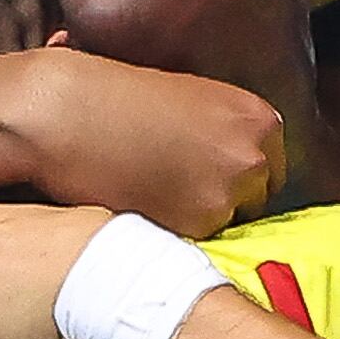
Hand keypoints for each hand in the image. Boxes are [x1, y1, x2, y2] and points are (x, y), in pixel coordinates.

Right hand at [1, 51, 280, 235]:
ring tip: (156, 192)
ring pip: (227, 224)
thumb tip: (242, 170)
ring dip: (199, 217)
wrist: (69, 112)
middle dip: (225, 199)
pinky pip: (198, 239)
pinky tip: (145, 204)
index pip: (270, 168)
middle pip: (257, 201)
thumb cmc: (119, 99)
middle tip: (178, 188)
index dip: (238, 177)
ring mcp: (229, 192)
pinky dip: (175, 229)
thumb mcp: (194, 102)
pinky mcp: (197, 224)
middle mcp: (254, 156)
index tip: (208, 176)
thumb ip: (227, 134)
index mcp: (259, 119)